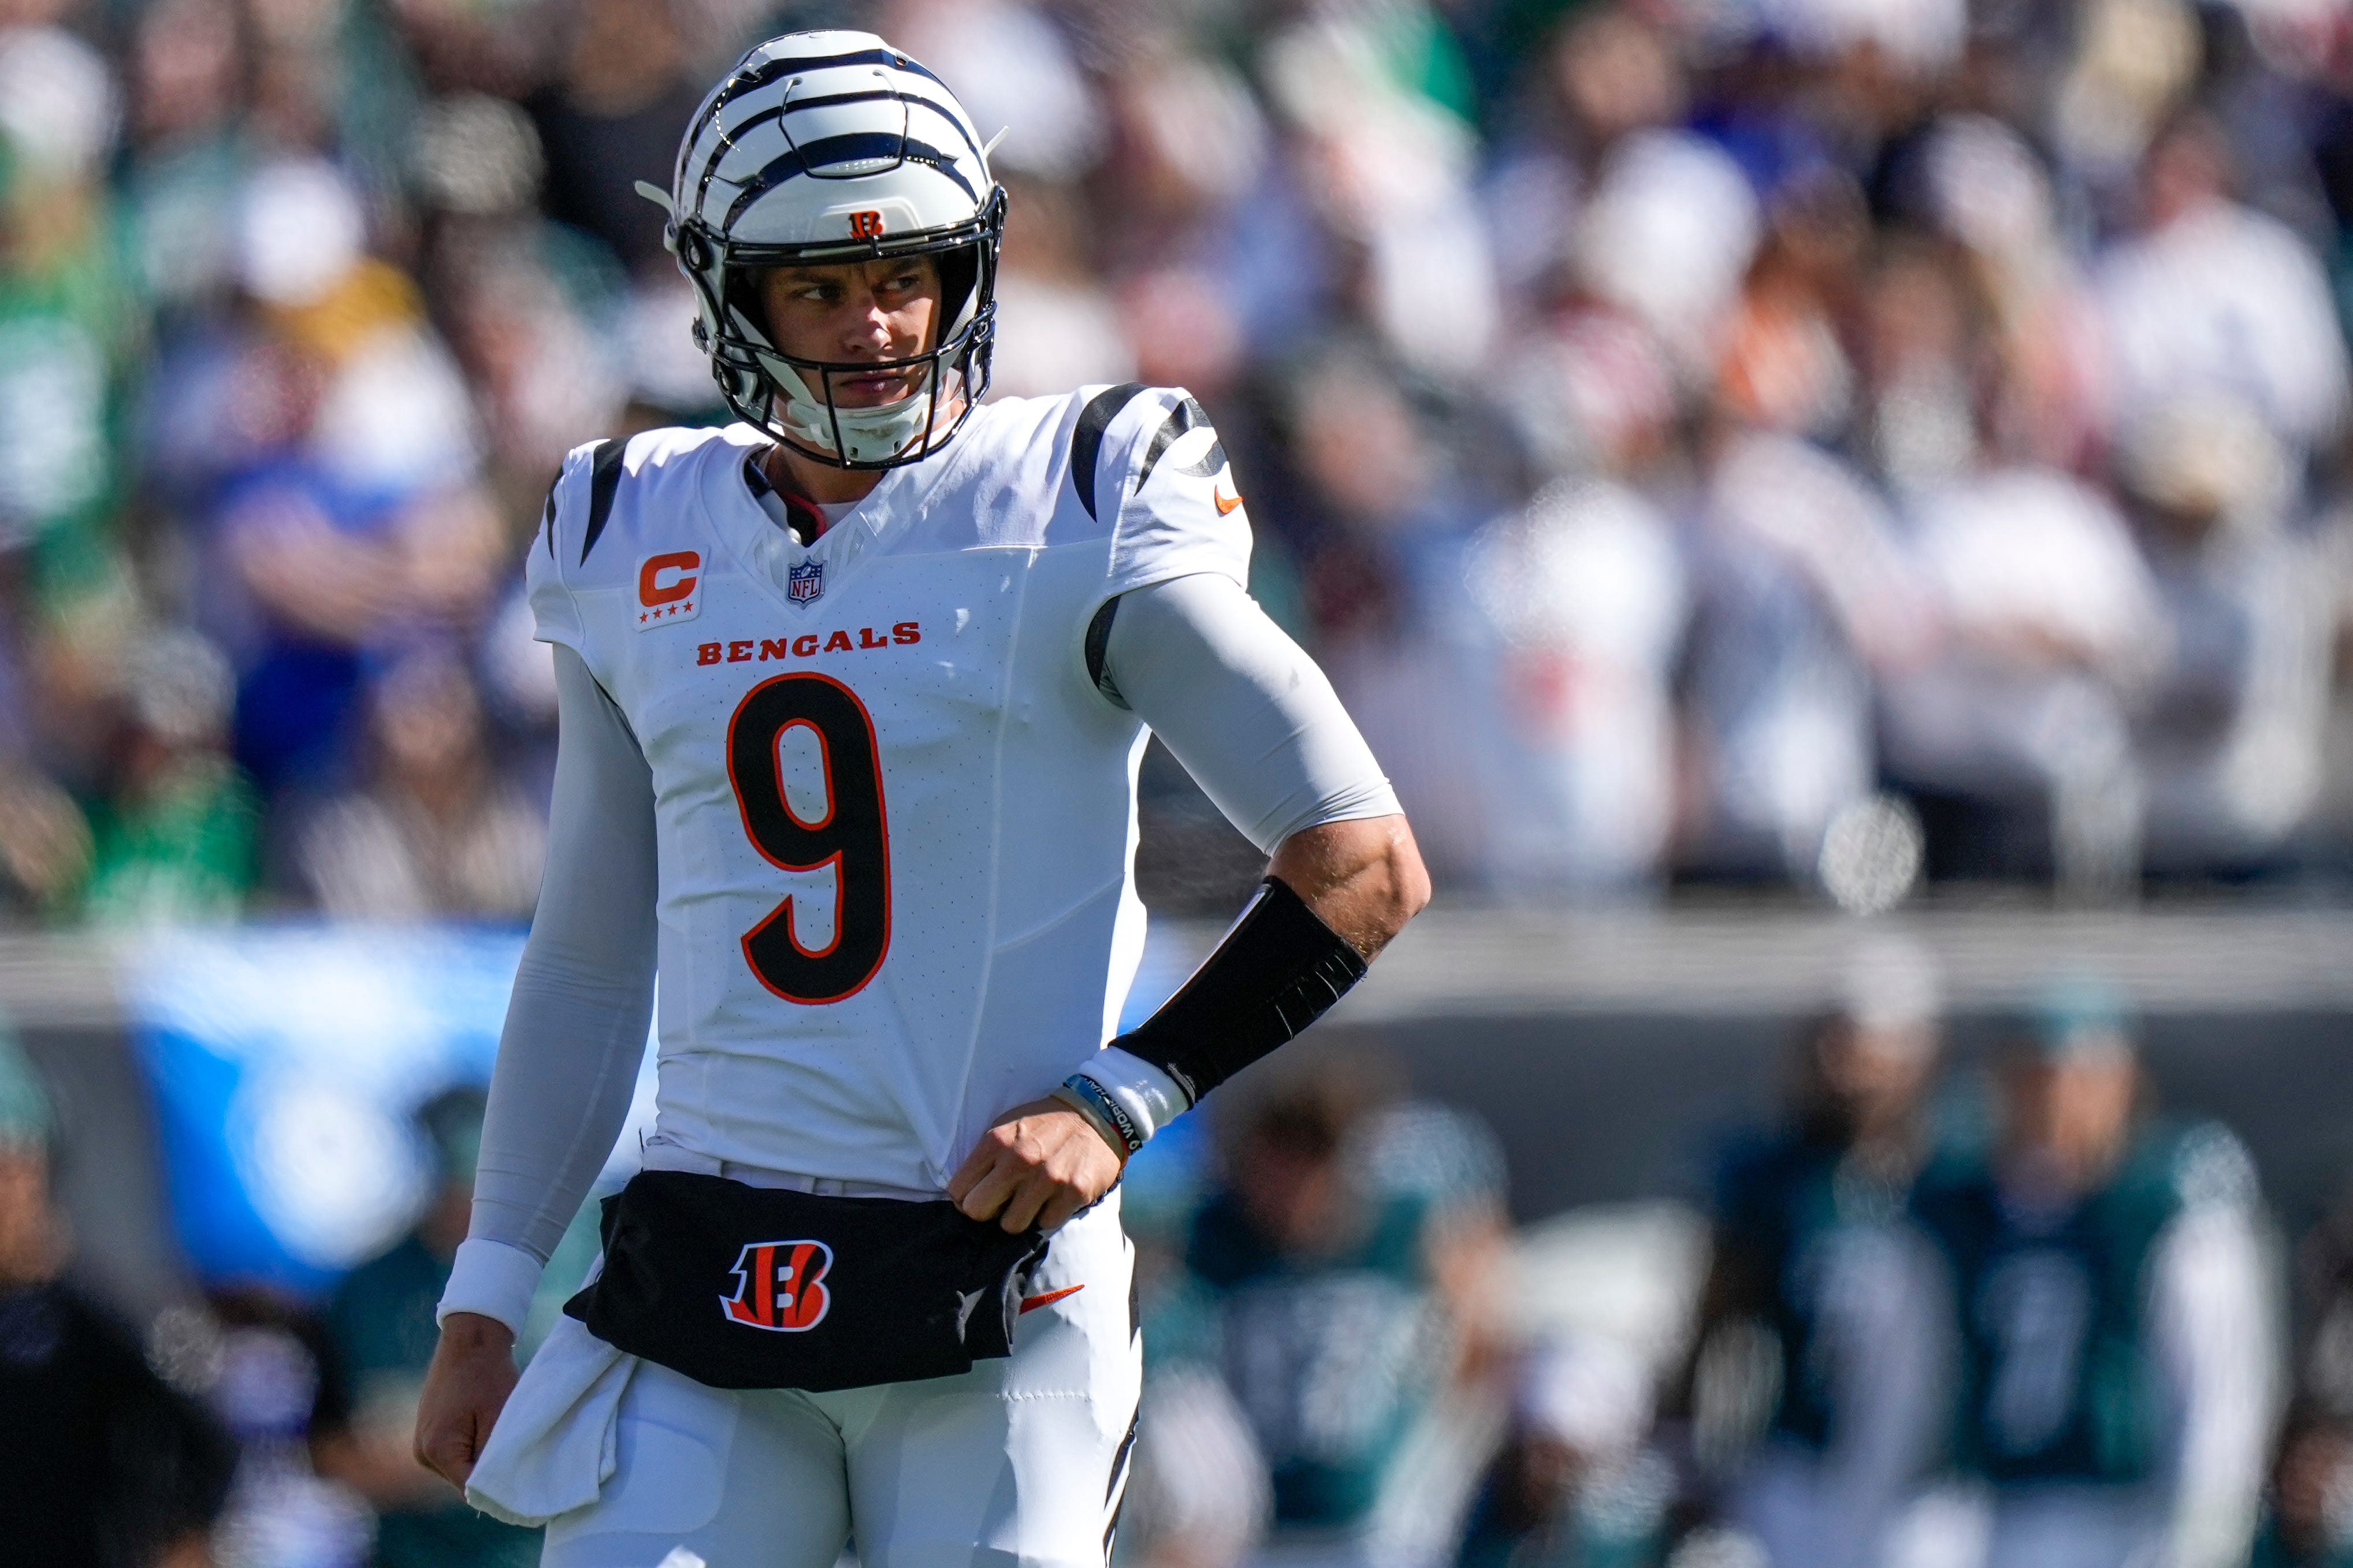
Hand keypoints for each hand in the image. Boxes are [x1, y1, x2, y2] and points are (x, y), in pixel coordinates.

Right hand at [413, 1312, 518, 1489]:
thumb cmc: (488, 1374)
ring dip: (479, 1457)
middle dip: (488, 1471)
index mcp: (437, 1450)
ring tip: (496, 1430)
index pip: (469, 1489)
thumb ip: (492, 1458)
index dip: (495, 1488)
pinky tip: (485, 1425)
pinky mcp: (427, 1434)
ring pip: (459, 1467)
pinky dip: (471, 1446)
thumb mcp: (497, 1418)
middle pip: (463, 1480)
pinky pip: (453, 1453)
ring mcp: (421, 1443)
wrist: (469, 1339)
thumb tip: (493, 1491)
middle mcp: (423, 1452)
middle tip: (511, 1448)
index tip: (518, 1477)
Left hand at [948, 1098, 1123, 1233]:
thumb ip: (984, 1157)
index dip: (965, 1197)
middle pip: (978, 1212)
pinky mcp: (1074, 1192)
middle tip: (1001, 1202)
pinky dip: (1048, 1214)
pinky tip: (1054, 1197)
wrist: (1096, 1114)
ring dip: (1019, 1216)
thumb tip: (963, 1195)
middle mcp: (1019, 1160)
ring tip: (1030, 1199)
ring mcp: (1048, 1178)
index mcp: (996, 1141)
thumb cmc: (1043, 1124)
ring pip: (1011, 1225)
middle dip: (987, 1211)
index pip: (958, 1190)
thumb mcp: (1006, 1126)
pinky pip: (1046, 1223)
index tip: (979, 1194)